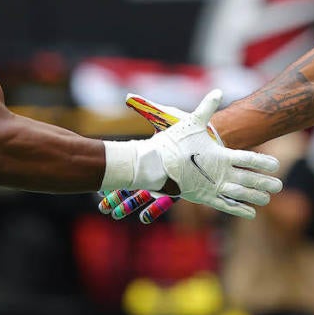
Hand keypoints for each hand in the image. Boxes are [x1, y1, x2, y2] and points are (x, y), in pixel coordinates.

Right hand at [97, 91, 219, 223]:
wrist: (213, 138)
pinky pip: (166, 200)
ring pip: (145, 195)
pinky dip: (154, 208)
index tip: (100, 185)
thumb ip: (147, 108)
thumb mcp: (165, 117)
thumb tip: (127, 97)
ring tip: (117, 214)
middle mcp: (157, 169)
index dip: (114, 177)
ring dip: (131, 205)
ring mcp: (168, 179)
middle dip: (117, 196)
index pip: (128, 167)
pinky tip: (144, 218)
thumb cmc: (189, 128)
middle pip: (132, 185)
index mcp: (151, 155)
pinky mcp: (181, 186)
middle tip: (103, 207)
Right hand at [102, 90, 281, 218]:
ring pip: (240, 194)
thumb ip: (207, 108)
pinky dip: (239, 210)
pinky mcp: (204, 198)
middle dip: (265, 182)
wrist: (155, 165)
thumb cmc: (173, 142)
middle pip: (249, 179)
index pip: (249, 159)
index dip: (263, 163)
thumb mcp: (191, 122)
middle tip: (279, 185)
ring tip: (268, 199)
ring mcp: (213, 187)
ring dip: (255, 196)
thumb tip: (217, 90)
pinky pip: (226, 205)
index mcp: (221, 155)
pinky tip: (251, 214)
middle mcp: (221, 173)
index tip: (276, 165)